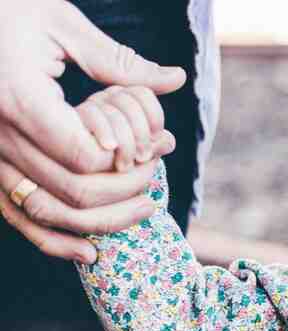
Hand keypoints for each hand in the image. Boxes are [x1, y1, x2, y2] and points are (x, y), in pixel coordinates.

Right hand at [0, 0, 186, 261]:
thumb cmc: (6, 11)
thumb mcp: (58, 21)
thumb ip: (118, 61)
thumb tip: (175, 79)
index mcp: (17, 98)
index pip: (85, 155)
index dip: (125, 162)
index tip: (154, 147)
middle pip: (74, 191)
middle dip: (127, 191)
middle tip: (157, 175)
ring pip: (48, 212)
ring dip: (103, 222)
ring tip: (145, 209)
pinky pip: (16, 217)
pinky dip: (54, 242)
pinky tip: (92, 252)